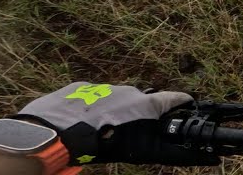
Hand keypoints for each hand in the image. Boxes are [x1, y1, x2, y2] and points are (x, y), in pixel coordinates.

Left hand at [17, 82, 214, 166]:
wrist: (53, 132)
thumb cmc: (97, 144)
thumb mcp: (133, 151)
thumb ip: (156, 146)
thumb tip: (189, 155)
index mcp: (143, 103)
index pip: (172, 98)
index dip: (182, 101)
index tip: (189, 101)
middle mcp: (127, 90)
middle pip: (139, 100)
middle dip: (137, 113)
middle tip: (128, 130)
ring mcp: (102, 86)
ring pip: (113, 99)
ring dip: (111, 111)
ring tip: (100, 129)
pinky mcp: (80, 87)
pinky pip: (90, 97)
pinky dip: (89, 108)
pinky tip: (81, 123)